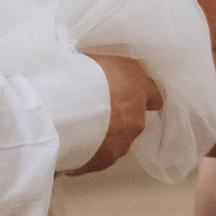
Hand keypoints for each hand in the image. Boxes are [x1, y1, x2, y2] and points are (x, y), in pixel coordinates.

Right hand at [72, 53, 161, 174]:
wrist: (60, 105)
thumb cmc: (78, 71)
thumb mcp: (100, 54)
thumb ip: (110, 66)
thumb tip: (107, 65)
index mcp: (137, 87)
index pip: (155, 94)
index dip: (145, 95)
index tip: (137, 96)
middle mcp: (135, 118)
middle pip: (133, 120)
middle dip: (118, 117)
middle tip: (93, 109)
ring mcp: (120, 143)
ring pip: (116, 140)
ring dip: (103, 135)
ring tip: (78, 128)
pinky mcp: (101, 161)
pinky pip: (96, 157)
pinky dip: (86, 152)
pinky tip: (69, 142)